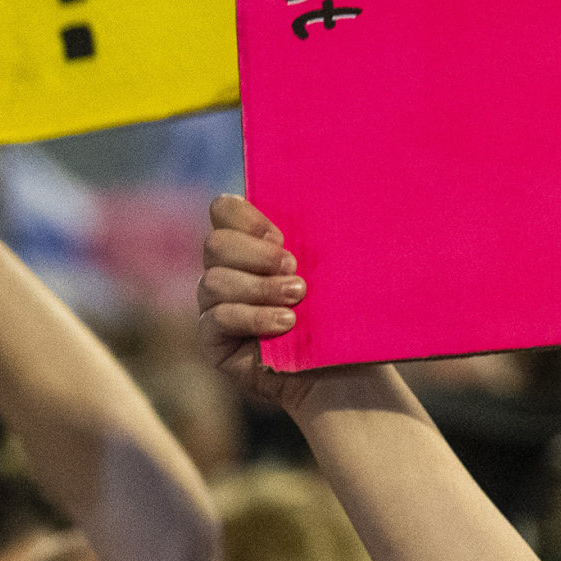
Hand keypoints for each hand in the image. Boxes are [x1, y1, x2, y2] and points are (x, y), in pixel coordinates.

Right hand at [199, 195, 320, 416]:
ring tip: (297, 299)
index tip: (281, 237)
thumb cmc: (342, 317)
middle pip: (215, 244)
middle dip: (257, 255)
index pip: (223, 211)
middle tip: (294, 269)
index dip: (245, 217)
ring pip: (214, 281)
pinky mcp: (213, 341)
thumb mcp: (332, 270)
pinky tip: (285, 324)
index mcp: (250, 245)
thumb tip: (319, 190)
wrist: (346, 371)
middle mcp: (227, 271)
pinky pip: (215, 319)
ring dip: (260, 288)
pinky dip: (253, 317)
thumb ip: (312, 236)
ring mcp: (216, 307)